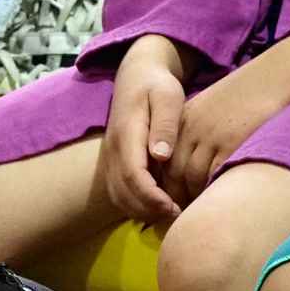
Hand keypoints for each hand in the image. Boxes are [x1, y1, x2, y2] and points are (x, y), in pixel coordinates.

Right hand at [101, 35, 189, 226]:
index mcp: (127, 133)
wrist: (135, 75)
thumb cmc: (157, 85)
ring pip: (118, 196)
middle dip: (149, 210)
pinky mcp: (113, 162)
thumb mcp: (168, 96)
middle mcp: (113, 149)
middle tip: (179, 215)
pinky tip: (159, 204)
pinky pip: (119, 192)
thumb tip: (160, 155)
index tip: (174, 207)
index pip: (133, 175)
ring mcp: (110, 157)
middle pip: (123, 192)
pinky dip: (136, 205)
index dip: (152, 197)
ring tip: (171, 212)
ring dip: (142, 211)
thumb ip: (165, 124)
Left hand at [161, 66, 288, 203]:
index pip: (165, 160)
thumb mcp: (214, 111)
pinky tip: (217, 203)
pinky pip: (213, 175)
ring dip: (192, 199)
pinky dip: (211, 192)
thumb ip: (200, 135)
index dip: (166, 184)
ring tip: (199, 216)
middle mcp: (191, 127)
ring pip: (190, 177)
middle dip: (175, 196)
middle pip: (173, 171)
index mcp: (184, 119)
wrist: (274, 78)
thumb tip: (195, 172)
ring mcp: (209, 134)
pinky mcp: (229, 142)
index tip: (172, 202)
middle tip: (182, 217)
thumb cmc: (250, 99)